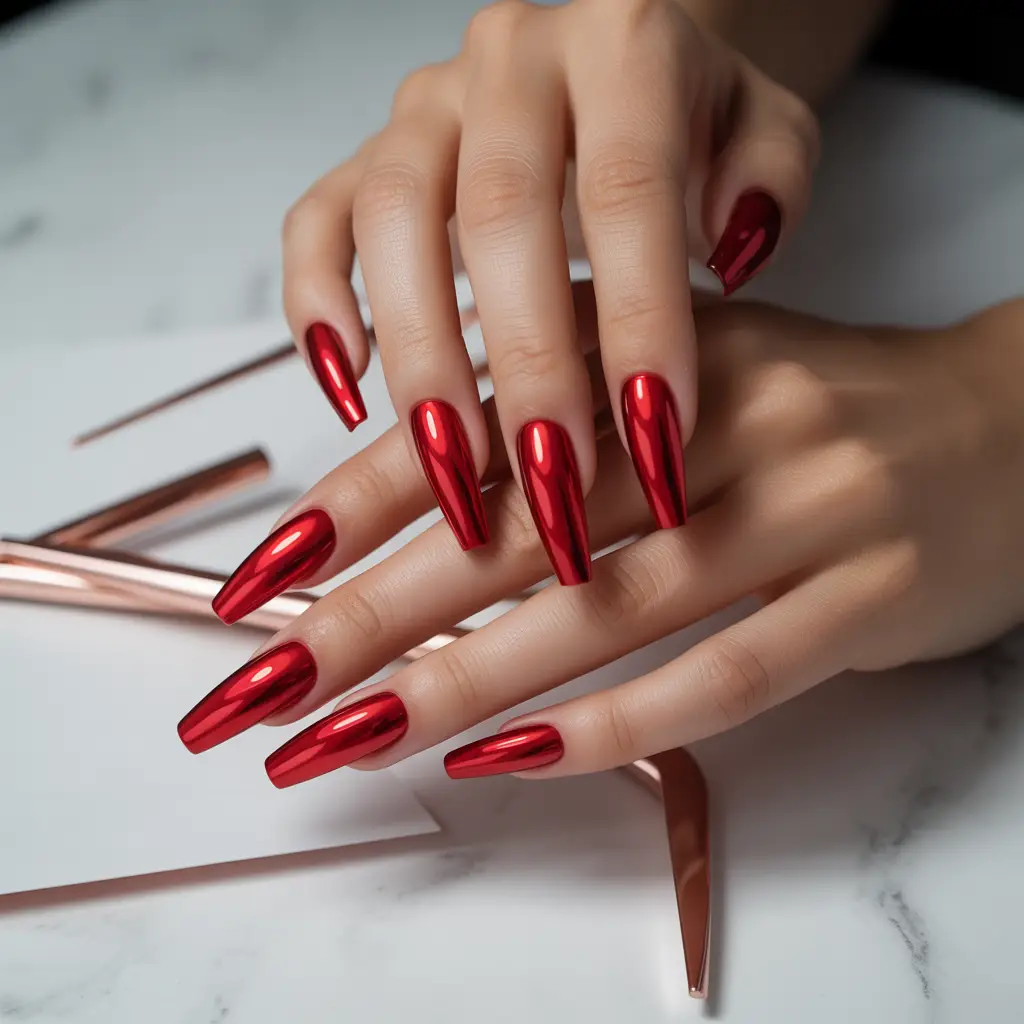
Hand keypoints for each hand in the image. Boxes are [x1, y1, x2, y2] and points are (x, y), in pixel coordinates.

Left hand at [179, 297, 1023, 779]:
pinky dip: (617, 726)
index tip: (256, 582)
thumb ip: (564, 418)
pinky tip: (513, 762)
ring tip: (349, 742)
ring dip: (466, 684)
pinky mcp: (868, 598)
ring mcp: (806, 510)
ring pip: (609, 609)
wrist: (1000, 426)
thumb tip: (416, 500)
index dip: (357, 504)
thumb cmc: (808, 411)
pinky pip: (729, 677)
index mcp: (660, 348)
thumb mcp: (681, 378)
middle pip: (520, 528)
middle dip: (374, 615)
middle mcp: (724, 416)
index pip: (479, 426)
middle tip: (260, 689)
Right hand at [281, 0, 818, 581]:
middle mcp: (511, 60)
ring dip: (421, 358)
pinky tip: (349, 392)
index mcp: (624, 40)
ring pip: (392, 221)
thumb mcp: (770, 131)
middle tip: (554, 484)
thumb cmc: (694, 123)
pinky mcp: (366, 153)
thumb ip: (773, 177)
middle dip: (527, 366)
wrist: (615, 67)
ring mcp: (424, 105)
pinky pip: (314, 223)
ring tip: (455, 468)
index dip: (639, 319)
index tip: (656, 438)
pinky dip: (316, 308)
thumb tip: (729, 254)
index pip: (626, 189)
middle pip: (500, 214)